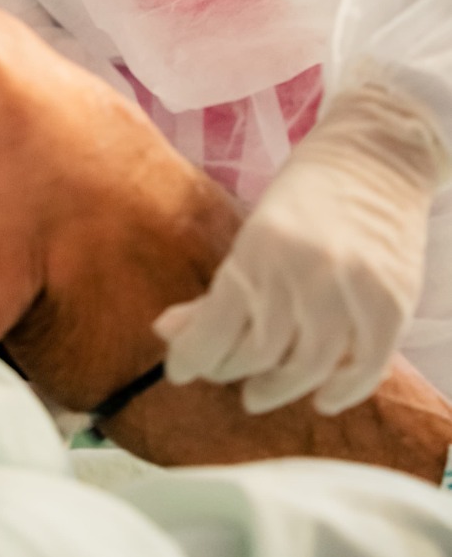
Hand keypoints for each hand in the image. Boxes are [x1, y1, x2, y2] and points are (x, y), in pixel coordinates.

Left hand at [154, 83, 448, 415]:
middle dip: (230, 370)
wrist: (374, 158)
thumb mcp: (254, 233)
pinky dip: (342, 391)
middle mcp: (305, 269)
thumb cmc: (305, 197)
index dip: (192, 357)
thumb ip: (218, 291)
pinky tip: (322, 398)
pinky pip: (365, 367)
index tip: (179, 371)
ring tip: (257, 393)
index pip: (217, 325)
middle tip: (220, 374)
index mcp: (260, 246)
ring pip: (308, 366)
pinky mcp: (391, 301)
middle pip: (259, 352)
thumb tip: (165, 331)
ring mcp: (351, 287)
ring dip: (278, 388)